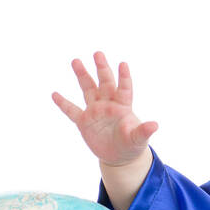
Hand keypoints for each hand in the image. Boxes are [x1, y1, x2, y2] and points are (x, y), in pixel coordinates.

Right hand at [52, 51, 157, 166]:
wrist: (119, 156)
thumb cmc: (131, 145)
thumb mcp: (138, 140)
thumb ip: (143, 131)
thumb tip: (155, 125)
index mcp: (123, 106)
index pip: (124, 89)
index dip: (124, 77)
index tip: (123, 64)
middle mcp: (108, 104)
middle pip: (105, 82)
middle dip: (102, 68)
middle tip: (98, 53)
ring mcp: (95, 111)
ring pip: (88, 89)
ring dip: (82, 75)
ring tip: (76, 61)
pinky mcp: (84, 121)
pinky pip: (71, 110)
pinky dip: (63, 103)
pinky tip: (54, 94)